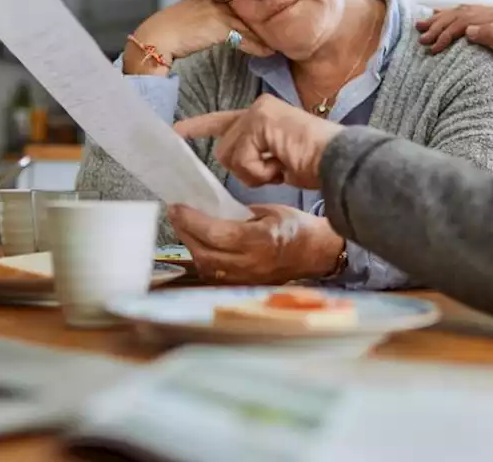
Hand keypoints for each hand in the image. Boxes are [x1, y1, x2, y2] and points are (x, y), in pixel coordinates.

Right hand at [124, 0, 272, 75]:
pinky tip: (267, 52)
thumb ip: (212, 21)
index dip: (254, 12)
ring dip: (265, 35)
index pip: (238, 1)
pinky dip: (257, 46)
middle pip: (247, 10)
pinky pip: (244, 36)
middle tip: (283, 31)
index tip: (269, 20)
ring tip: (280, 44)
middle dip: (265, 21)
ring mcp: (217, 9)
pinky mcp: (218, 23)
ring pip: (249, 23)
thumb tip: (231, 32)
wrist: (155, 38)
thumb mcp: (194, 21)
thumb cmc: (170, 32)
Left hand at [168, 203, 344, 284]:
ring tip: (184, 227)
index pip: (217, 234)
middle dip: (185, 232)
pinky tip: (199, 245)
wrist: (316, 253)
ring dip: (191, 246)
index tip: (177, 207)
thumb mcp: (269, 210)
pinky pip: (214, 275)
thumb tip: (210, 211)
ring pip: (206, 267)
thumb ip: (238, 213)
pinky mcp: (245, 285)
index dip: (192, 221)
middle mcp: (252, 264)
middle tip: (176, 214)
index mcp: (260, 241)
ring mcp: (247, 278)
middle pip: (205, 252)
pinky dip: (203, 259)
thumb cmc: (296, 227)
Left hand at [174, 94, 342, 188]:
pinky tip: (281, 165)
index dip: (200, 127)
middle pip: (223, 149)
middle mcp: (258, 109)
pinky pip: (241, 158)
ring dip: (254, 173)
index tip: (176, 130)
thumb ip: (254, 157)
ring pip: (229, 154)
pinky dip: (259, 171)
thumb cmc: (317, 167)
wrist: (339, 163)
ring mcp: (258, 111)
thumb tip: (233, 164)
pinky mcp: (260, 119)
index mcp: (262, 118)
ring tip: (281, 167)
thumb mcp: (278, 163)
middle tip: (275, 170)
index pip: (224, 121)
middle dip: (246, 170)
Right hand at [416, 5, 492, 86]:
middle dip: (439, 25)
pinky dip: (449, 16)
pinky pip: (466, 15)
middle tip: (422, 38)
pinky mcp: (492, 24)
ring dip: (440, 19)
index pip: (468, 19)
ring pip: (461, 12)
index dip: (448, 31)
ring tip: (421, 26)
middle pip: (462, 13)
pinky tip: (436, 17)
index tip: (434, 46)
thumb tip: (469, 30)